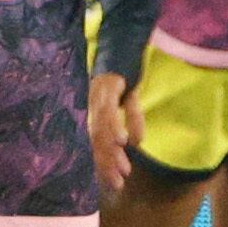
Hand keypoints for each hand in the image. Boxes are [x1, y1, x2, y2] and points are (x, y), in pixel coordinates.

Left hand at [86, 67, 132, 195]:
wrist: (122, 43)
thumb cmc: (125, 73)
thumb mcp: (131, 101)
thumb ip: (133, 120)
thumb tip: (137, 142)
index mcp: (92, 111)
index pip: (93, 144)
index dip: (102, 165)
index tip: (114, 183)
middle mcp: (90, 105)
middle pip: (95, 140)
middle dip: (107, 163)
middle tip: (119, 183)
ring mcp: (96, 96)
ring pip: (102, 130)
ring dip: (113, 151)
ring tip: (124, 168)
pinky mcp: (107, 85)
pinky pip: (111, 109)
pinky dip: (118, 126)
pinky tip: (126, 141)